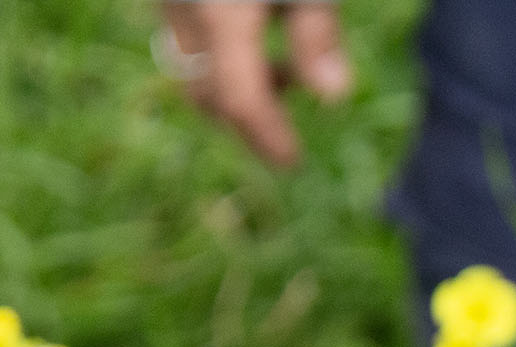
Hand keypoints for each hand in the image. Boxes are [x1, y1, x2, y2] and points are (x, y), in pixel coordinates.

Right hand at [161, 2, 353, 166]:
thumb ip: (318, 34)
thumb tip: (334, 97)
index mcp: (220, 13)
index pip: (239, 99)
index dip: (266, 138)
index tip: (292, 163)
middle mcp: (182, 8)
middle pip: (205, 91)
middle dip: (246, 123)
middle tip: (285, 139)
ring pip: (188, 66)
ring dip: (230, 87)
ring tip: (286, 74)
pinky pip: (183, 36)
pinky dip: (215, 56)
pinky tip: (258, 35)